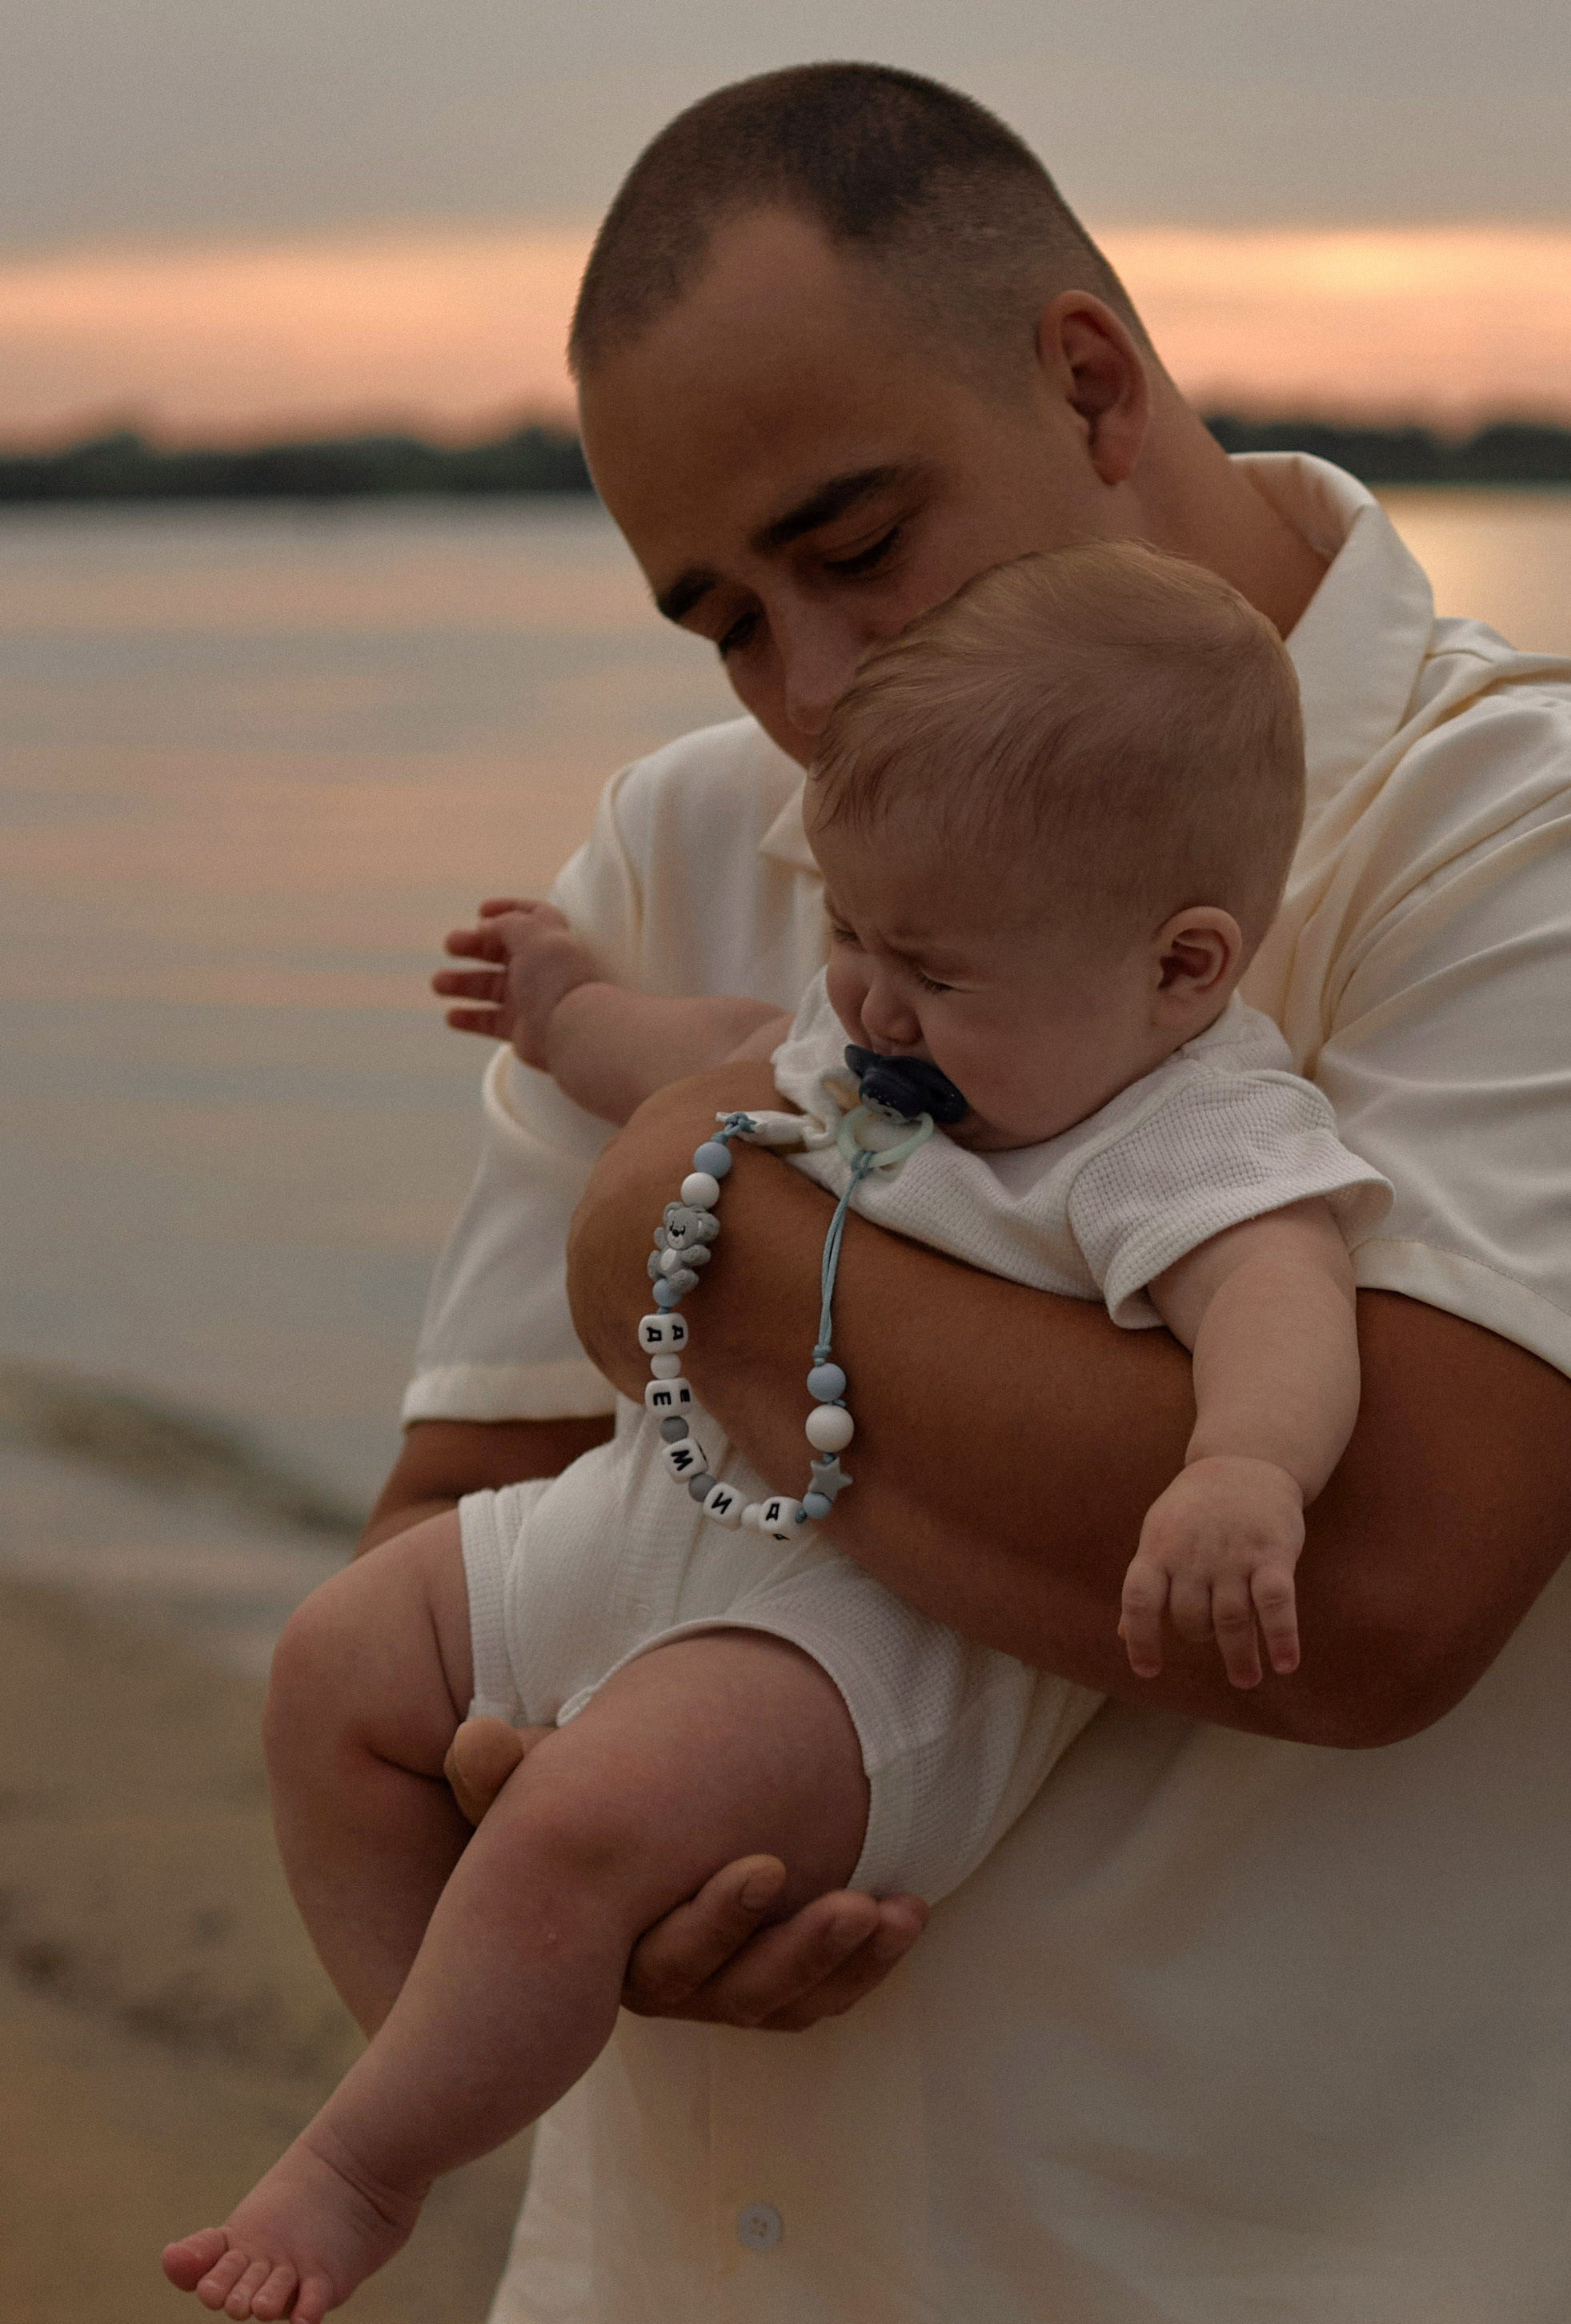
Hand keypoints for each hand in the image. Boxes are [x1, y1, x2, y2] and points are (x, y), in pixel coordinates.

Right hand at [433, 898, 599, 1066]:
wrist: (570, 1028)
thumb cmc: (555, 976)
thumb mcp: (531, 934)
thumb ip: (506, 923)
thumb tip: (485, 927)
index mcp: (549, 940)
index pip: (530, 917)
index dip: (507, 909)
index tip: (481, 911)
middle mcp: (539, 968)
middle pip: (500, 952)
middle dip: (473, 946)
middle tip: (450, 945)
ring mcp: (529, 999)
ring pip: (488, 987)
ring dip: (461, 983)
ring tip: (439, 984)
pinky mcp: (520, 1029)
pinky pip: (489, 1021)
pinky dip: (469, 1019)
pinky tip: (451, 1016)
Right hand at [443, 1715, 927, 2027]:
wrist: (610, 1816)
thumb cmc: (566, 1804)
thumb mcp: (531, 1787)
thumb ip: (499, 1773)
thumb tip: (476, 1736)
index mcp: (614, 1948)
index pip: (666, 1962)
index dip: (717, 1922)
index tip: (767, 1864)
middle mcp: (670, 1980)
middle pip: (735, 1993)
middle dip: (796, 1951)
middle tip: (849, 1904)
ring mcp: (723, 1985)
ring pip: (786, 2001)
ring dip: (842, 1960)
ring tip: (891, 1912)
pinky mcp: (771, 1979)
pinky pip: (822, 1996)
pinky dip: (867, 1964)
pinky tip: (906, 1914)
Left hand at [1120, 1454, 1304, 1689]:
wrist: (1246, 1460)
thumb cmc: (1195, 1510)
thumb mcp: (1160, 1537)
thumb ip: (1146, 1586)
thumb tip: (1123, 1635)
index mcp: (1158, 1548)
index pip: (1139, 1601)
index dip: (1141, 1638)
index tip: (1147, 1671)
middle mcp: (1193, 1555)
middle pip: (1190, 1617)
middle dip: (1199, 1637)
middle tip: (1215, 1641)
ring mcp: (1233, 1555)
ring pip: (1231, 1620)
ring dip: (1239, 1657)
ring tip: (1245, 1679)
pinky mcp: (1273, 1554)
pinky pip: (1276, 1604)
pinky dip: (1281, 1638)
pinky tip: (1285, 1665)